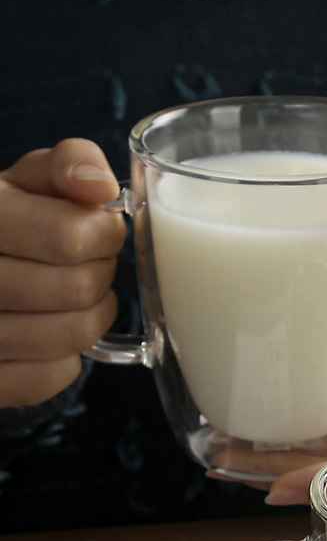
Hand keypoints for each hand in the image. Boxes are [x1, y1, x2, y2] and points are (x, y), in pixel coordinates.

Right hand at [0, 138, 125, 407]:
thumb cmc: (3, 225)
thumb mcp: (23, 181)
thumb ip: (67, 164)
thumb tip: (101, 188)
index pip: (69, 236)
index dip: (103, 233)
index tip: (99, 229)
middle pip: (79, 288)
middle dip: (99, 273)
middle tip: (87, 264)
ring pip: (74, 335)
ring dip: (91, 315)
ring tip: (74, 297)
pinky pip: (55, 376)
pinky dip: (65, 356)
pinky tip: (48, 330)